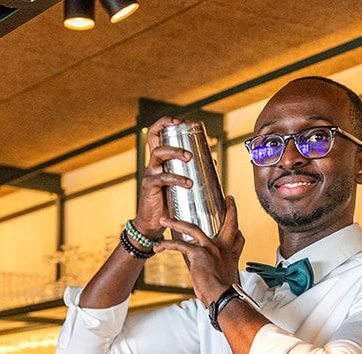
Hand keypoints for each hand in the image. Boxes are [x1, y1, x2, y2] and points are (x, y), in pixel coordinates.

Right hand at [135, 117, 195, 238]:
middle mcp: (152, 164)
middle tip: (190, 145)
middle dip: (172, 135)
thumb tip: (212, 160)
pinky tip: (188, 183)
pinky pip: (162, 177)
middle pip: (156, 140)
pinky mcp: (149, 186)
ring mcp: (150, 174)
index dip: (164, 123)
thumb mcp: (179, 185)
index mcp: (159, 161)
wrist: (153, 224)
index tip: (179, 121)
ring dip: (174, 152)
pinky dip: (176, 178)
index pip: (156, 135)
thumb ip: (192, 172)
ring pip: (158, 154)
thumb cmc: (168, 204)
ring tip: (189, 158)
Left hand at [156, 196, 244, 306]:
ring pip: (193, 229)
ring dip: (176, 223)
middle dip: (230, 209)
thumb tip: (215, 280)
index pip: (238, 238)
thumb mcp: (227, 282)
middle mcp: (223, 249)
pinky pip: (180, 245)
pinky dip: (168, 245)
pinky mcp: (199, 254)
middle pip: (229, 224)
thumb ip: (221, 274)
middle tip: (228, 198)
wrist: (223, 298)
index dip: (238, 229)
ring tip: (165, 220)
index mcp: (231, 256)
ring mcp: (211, 249)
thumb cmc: (223, 295)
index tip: (238, 223)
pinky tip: (159, 246)